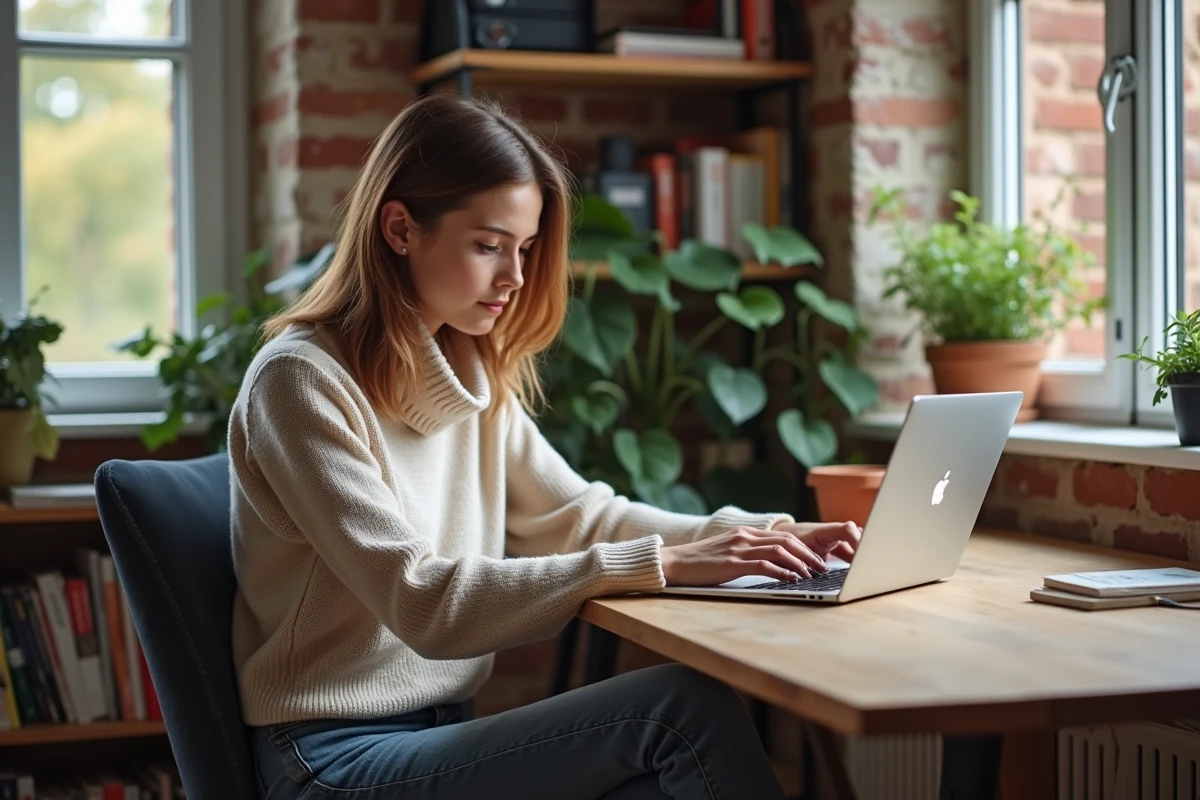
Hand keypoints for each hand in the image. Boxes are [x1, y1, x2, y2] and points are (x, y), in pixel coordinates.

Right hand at [660, 524, 852, 586]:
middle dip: (808, 555)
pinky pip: (764, 565)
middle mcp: (744, 536)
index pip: (783, 535)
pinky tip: (792, 580)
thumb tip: (772, 565)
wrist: (673, 563)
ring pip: (779, 551)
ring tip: (811, 575)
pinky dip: (782, 572)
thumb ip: (747, 553)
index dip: (804, 547)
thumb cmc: (700, 563)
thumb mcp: (727, 552)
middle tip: (822, 568)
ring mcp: (738, 548)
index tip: (816, 560)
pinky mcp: (732, 563)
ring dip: (799, 564)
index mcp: (744, 532)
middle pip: (787, 541)